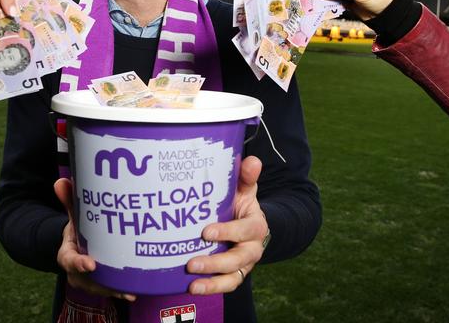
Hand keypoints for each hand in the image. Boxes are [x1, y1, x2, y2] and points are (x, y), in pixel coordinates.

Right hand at [53, 178, 136, 301]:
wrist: (80, 244)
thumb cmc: (79, 229)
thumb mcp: (74, 216)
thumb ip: (70, 200)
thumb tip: (61, 181)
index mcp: (67, 253)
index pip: (69, 260)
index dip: (78, 263)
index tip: (91, 264)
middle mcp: (77, 270)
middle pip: (86, 279)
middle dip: (99, 282)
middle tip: (114, 280)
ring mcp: (89, 278)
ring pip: (99, 287)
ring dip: (113, 289)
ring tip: (129, 288)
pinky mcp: (101, 282)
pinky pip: (109, 289)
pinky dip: (120, 291)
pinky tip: (133, 291)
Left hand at [186, 156, 268, 294]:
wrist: (248, 222)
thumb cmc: (240, 203)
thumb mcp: (245, 189)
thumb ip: (246, 176)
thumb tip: (252, 160)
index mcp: (256, 225)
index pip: (247, 230)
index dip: (228, 232)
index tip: (206, 232)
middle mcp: (253, 247)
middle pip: (239, 258)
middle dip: (216, 262)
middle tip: (191, 262)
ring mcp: (244, 263)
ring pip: (233, 276)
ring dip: (213, 281)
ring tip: (192, 283)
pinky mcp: (235, 273)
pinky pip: (228, 285)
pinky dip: (212, 288)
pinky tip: (193, 288)